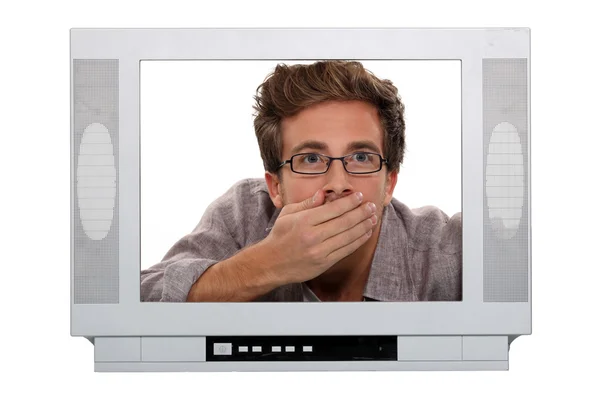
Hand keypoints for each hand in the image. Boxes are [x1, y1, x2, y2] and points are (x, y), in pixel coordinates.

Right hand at [261, 188, 377, 283]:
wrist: (271, 263)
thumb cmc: (280, 236)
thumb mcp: (288, 214)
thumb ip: (307, 203)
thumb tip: (324, 194)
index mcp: (304, 221)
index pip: (333, 209)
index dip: (349, 202)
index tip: (359, 196)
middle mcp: (313, 236)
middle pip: (344, 222)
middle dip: (361, 212)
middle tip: (371, 206)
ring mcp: (320, 251)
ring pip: (349, 236)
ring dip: (364, 226)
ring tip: (373, 218)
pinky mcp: (324, 263)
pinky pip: (346, 250)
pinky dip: (358, 241)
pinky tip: (365, 233)